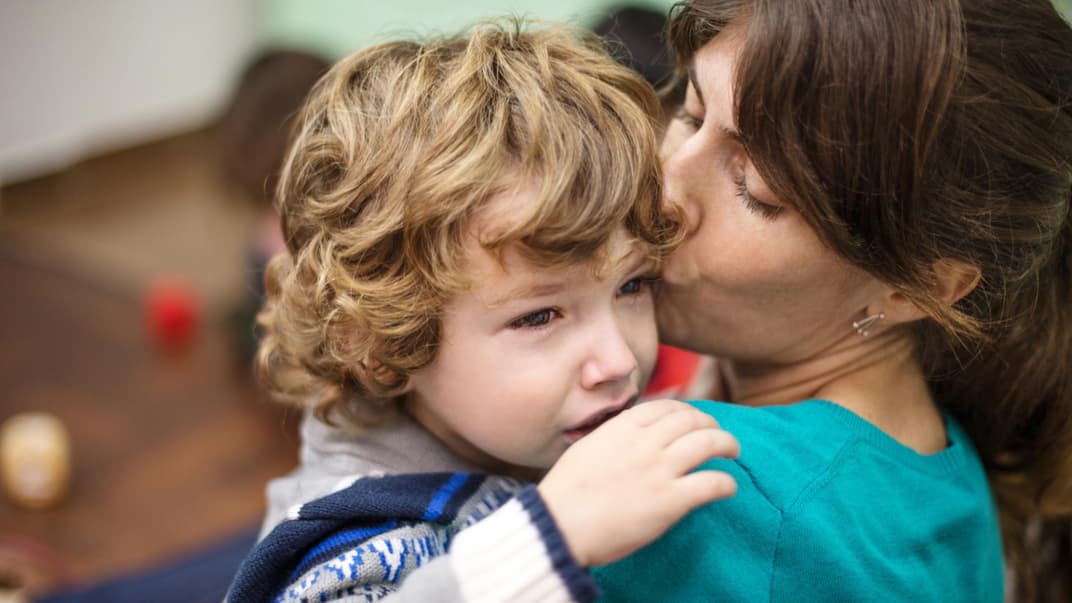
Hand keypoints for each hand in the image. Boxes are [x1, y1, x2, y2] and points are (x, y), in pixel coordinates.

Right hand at [537, 399, 738, 566]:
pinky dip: (726, 483)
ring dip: (727, 444)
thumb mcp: (587, 447)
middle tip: (718, 435)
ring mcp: (659, 470)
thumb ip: (613, 437)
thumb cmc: (566, 492)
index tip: (693, 419)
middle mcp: (645, 442)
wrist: (559, 523)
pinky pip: (711, 483)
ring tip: (733, 452)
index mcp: (622, 427)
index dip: (687, 410)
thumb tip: (630, 436)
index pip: (667, 406)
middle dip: (711, 425)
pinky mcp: (670, 501)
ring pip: (709, 443)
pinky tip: (729, 488)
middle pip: (692, 421)